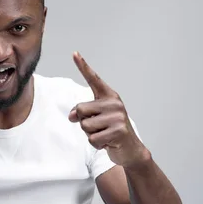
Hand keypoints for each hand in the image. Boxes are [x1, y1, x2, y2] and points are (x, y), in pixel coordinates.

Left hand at [69, 52, 149, 167]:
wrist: (130, 149)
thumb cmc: (110, 131)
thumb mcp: (94, 119)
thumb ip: (81, 113)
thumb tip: (72, 116)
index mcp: (109, 96)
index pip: (93, 79)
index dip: (83, 66)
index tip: (74, 53)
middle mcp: (114, 103)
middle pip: (80, 110)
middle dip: (83, 122)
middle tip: (99, 128)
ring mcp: (118, 116)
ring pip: (85, 126)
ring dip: (90, 135)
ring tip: (104, 134)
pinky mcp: (119, 131)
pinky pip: (92, 139)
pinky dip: (96, 144)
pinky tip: (108, 142)